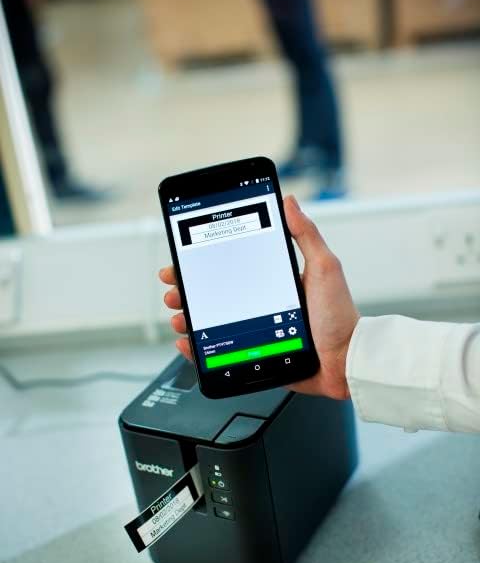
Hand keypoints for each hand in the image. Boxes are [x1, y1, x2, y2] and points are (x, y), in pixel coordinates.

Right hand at [159, 195, 358, 399]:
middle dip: (186, 289)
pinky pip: (217, 354)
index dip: (202, 263)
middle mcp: (259, 304)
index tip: (183, 258)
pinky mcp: (253, 356)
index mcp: (272, 281)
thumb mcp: (325, 267)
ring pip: (210, 323)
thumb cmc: (340, 317)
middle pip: (213, 294)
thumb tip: (289, 201)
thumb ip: (306, 235)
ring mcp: (254, 331)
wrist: (346, 361)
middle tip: (174, 289)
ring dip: (187, 317)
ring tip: (179, 315)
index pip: (229, 268)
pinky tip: (188, 343)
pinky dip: (197, 350)